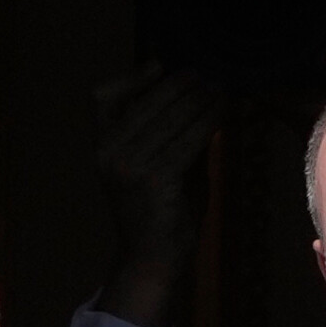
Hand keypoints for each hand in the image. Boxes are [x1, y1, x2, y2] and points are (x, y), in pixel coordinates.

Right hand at [90, 64, 222, 326]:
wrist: (154, 260)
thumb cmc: (159, 212)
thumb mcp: (156, 163)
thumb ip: (167, 131)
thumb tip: (197, 88)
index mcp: (101, 148)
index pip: (104, 98)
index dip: (131, 78)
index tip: (161, 66)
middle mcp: (108, 153)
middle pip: (148, 100)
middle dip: (184, 83)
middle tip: (211, 75)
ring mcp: (130, 166)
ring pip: (173, 115)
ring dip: (202, 98)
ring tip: (222, 89)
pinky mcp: (156, 178)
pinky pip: (189, 137)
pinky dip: (210, 120)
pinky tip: (224, 111)